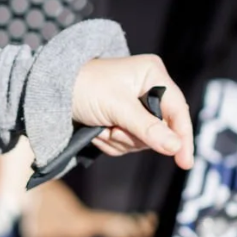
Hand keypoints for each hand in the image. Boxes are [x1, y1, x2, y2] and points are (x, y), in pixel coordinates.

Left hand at [71, 54, 192, 169]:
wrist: (52, 92)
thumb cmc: (84, 87)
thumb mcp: (117, 107)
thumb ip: (147, 128)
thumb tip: (175, 146)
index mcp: (153, 75)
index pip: (177, 110)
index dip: (182, 137)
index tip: (184, 162)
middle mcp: (149, 89)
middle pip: (160, 130)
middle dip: (134, 136)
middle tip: (113, 129)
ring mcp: (136, 107)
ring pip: (143, 141)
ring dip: (120, 140)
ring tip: (101, 126)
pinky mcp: (124, 121)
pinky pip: (128, 144)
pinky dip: (111, 142)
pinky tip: (98, 130)